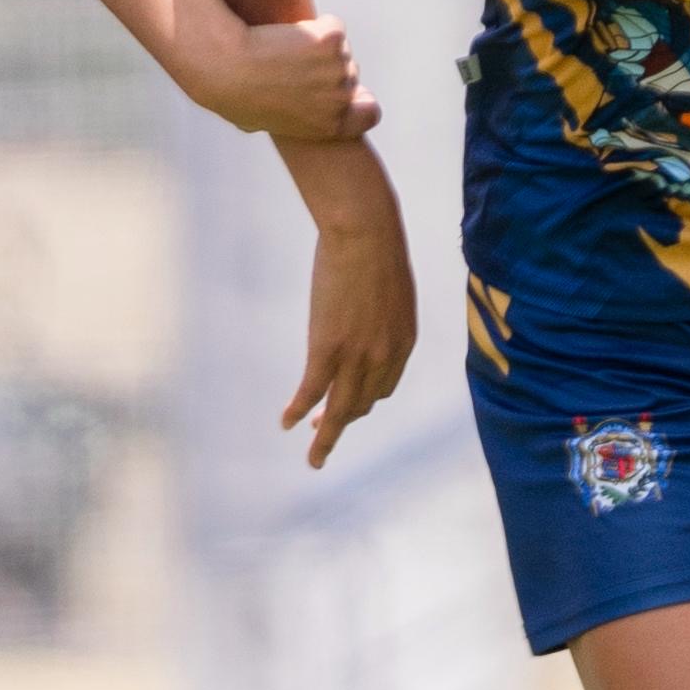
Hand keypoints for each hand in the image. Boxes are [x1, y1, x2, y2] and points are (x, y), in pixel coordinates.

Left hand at [190, 13, 380, 145]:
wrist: (227, 67)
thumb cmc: (233, 95)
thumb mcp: (261, 120)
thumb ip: (287, 118)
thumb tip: (288, 113)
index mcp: (329, 126)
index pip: (368, 114)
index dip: (360, 100)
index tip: (351, 92)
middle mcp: (340, 99)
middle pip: (349, 73)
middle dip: (328, 66)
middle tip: (292, 63)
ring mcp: (339, 67)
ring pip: (340, 47)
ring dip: (318, 43)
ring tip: (283, 50)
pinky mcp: (332, 39)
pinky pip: (332, 26)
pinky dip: (314, 25)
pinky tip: (288, 33)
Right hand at [281, 196, 417, 467]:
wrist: (366, 232)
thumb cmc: (376, 247)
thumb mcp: (390, 288)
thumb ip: (382, 312)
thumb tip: (368, 312)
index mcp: (402, 343)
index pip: (382, 388)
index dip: (362, 403)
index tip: (343, 405)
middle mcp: (384, 358)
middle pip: (361, 405)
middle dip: (341, 423)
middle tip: (321, 432)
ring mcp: (356, 357)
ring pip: (340, 411)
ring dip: (325, 436)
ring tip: (315, 456)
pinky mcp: (328, 349)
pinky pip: (312, 392)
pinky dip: (298, 410)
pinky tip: (286, 422)